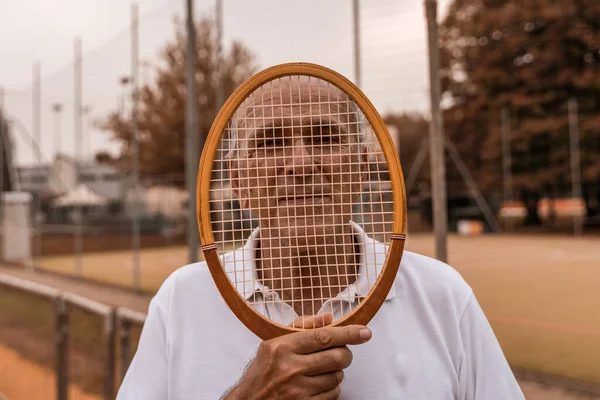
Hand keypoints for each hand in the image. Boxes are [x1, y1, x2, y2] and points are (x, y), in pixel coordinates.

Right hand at [222, 313, 371, 399]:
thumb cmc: (263, 371)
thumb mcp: (273, 343)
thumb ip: (301, 327)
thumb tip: (329, 318)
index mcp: (282, 347)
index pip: (324, 336)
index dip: (349, 333)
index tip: (364, 332)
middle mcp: (290, 368)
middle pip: (337, 357)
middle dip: (345, 354)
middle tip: (340, 353)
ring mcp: (298, 391)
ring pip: (337, 376)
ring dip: (336, 372)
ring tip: (322, 370)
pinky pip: (333, 394)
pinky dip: (331, 388)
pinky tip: (319, 385)